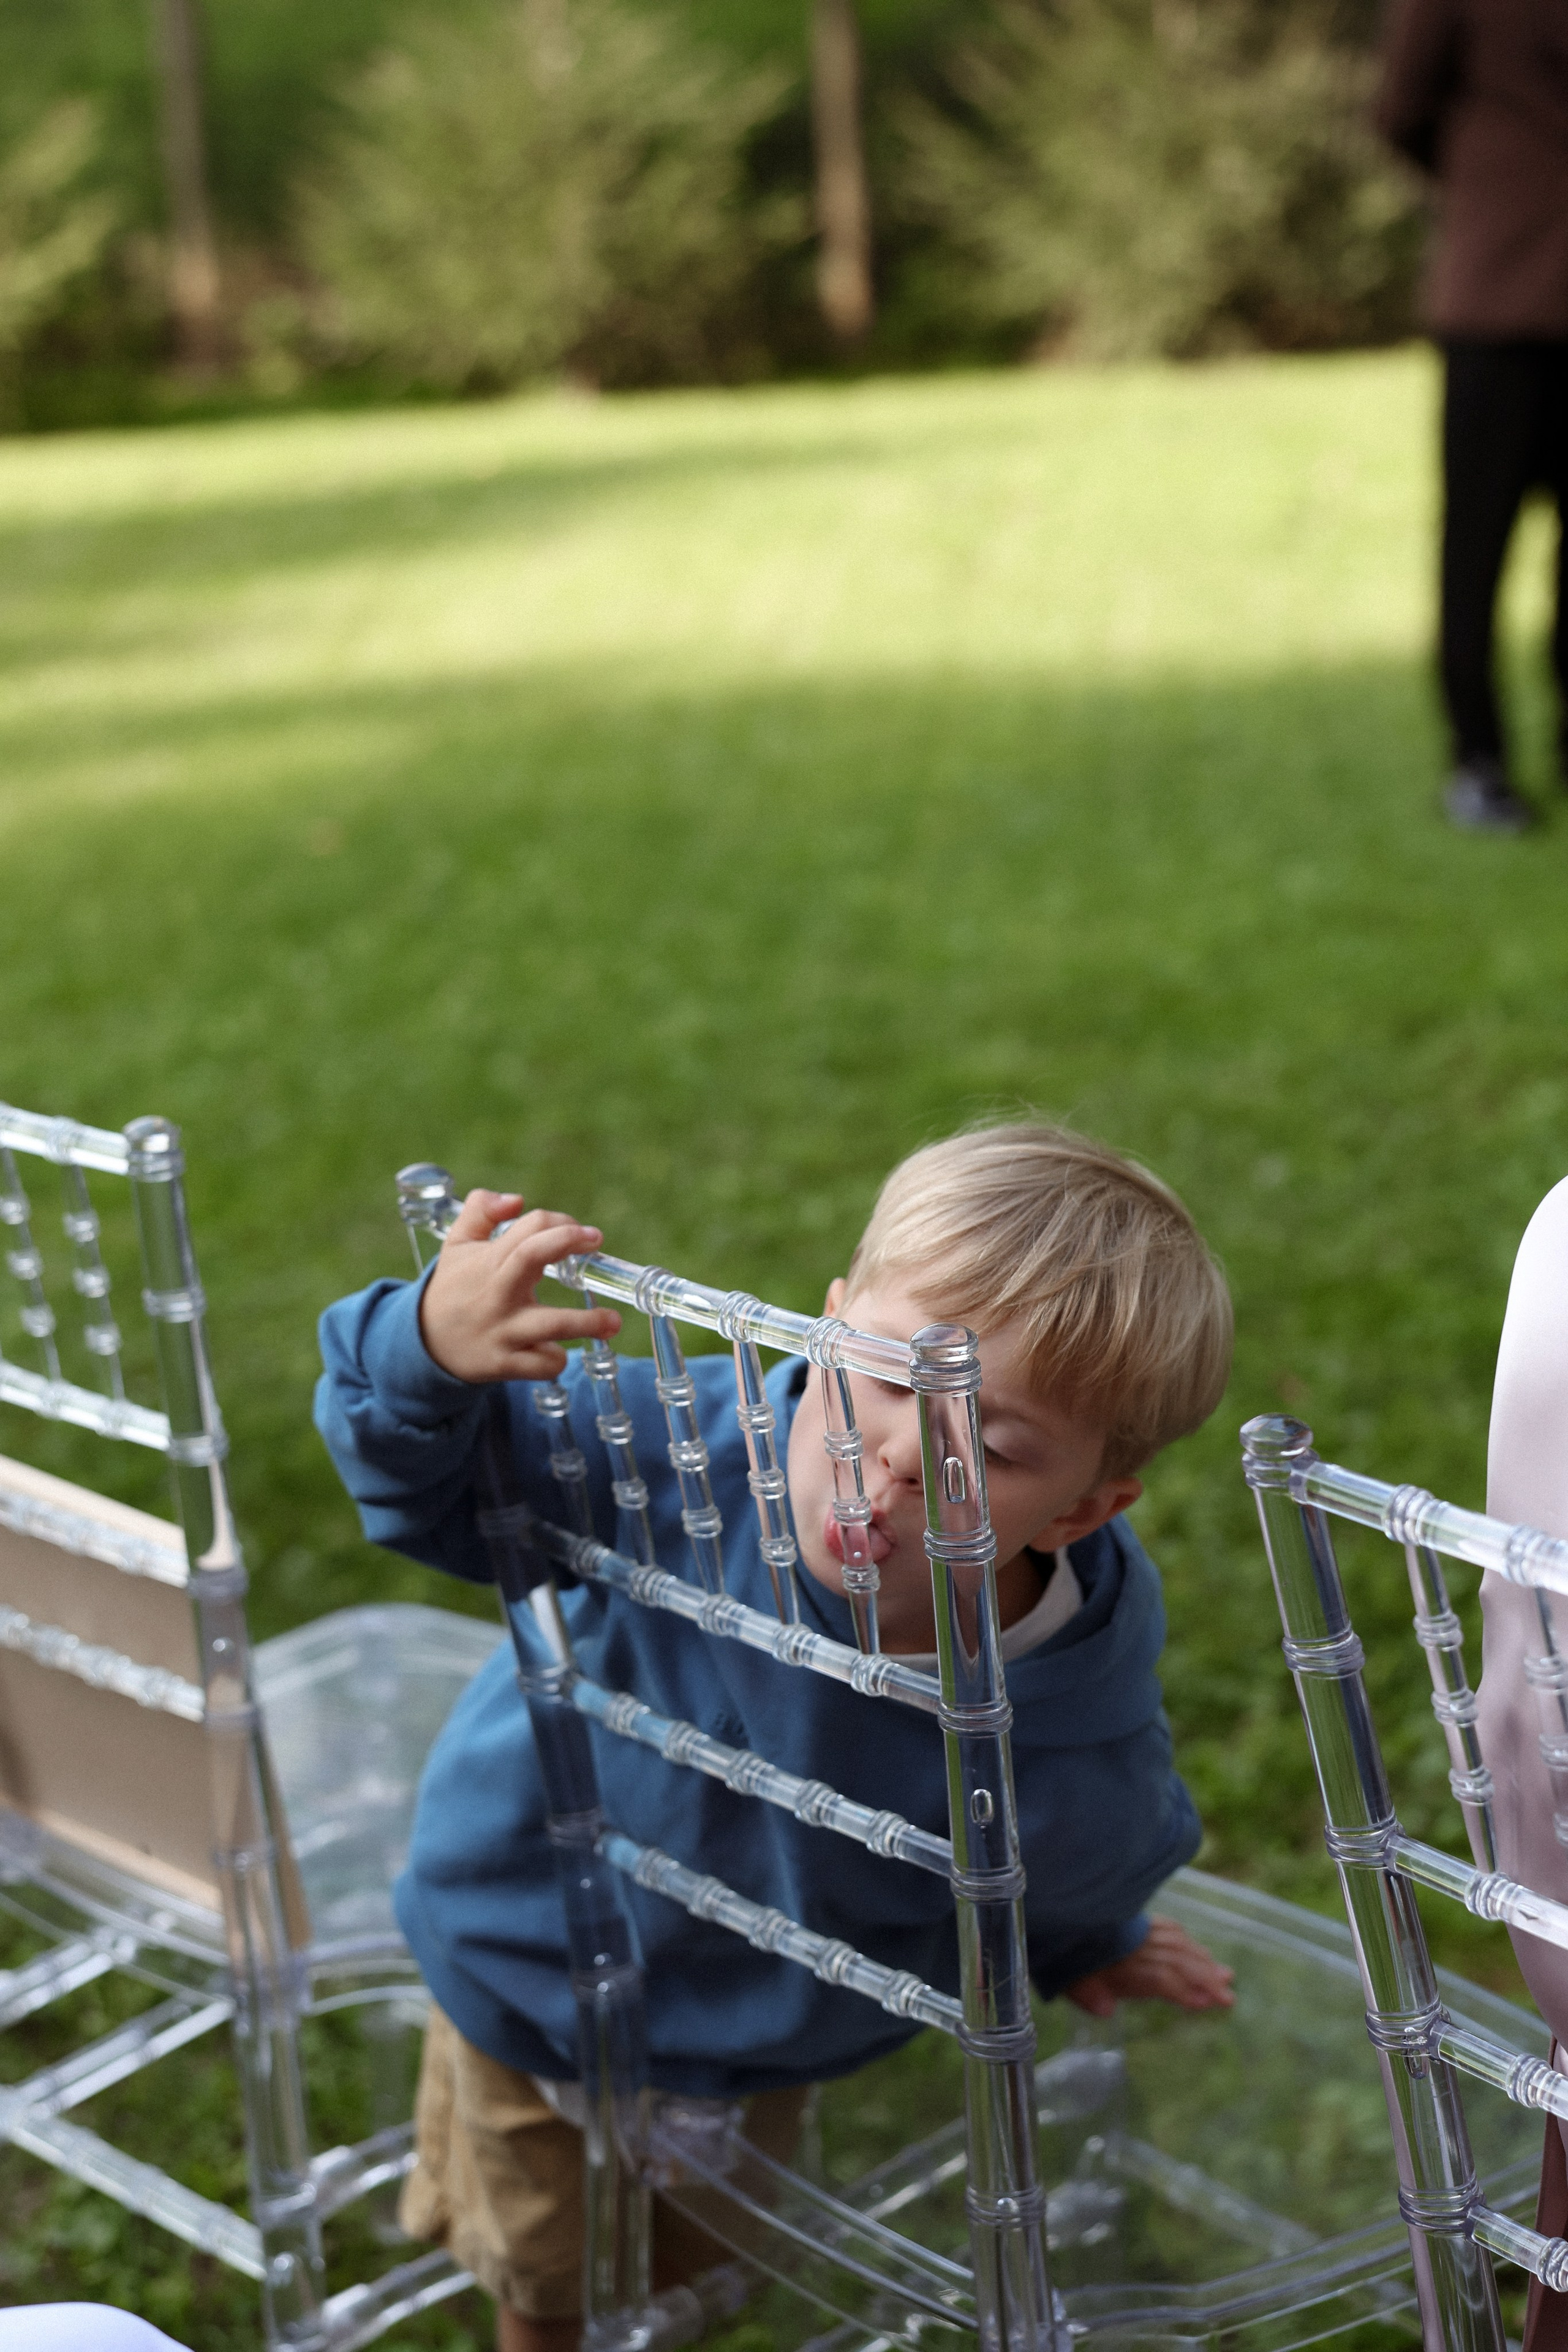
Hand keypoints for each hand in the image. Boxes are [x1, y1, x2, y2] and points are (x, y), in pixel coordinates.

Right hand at [418, 1190, 620, 1382]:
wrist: (424, 1344)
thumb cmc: (452, 1289)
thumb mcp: (456, 1245)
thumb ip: (481, 1211)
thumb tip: (516, 1199)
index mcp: (489, 1261)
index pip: (528, 1228)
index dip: (559, 1222)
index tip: (581, 1232)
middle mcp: (498, 1293)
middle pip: (532, 1256)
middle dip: (567, 1242)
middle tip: (596, 1242)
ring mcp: (503, 1330)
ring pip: (552, 1324)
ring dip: (587, 1322)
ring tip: (613, 1322)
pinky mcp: (504, 1364)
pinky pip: (541, 1364)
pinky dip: (554, 1359)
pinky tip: (556, 1350)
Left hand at [1064, 1916, 1235, 2017]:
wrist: (1055, 1911)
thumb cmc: (1061, 1956)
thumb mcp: (1069, 1980)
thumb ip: (1088, 1995)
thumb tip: (1105, 2010)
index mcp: (1116, 1962)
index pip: (1158, 1976)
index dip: (1183, 1990)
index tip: (1205, 2004)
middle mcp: (1132, 1944)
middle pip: (1176, 1959)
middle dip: (1205, 1978)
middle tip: (1229, 1997)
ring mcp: (1136, 1930)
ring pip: (1176, 1942)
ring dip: (1202, 1959)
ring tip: (1225, 1975)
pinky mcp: (1135, 1919)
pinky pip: (1167, 1926)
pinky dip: (1186, 1939)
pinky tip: (1197, 1950)